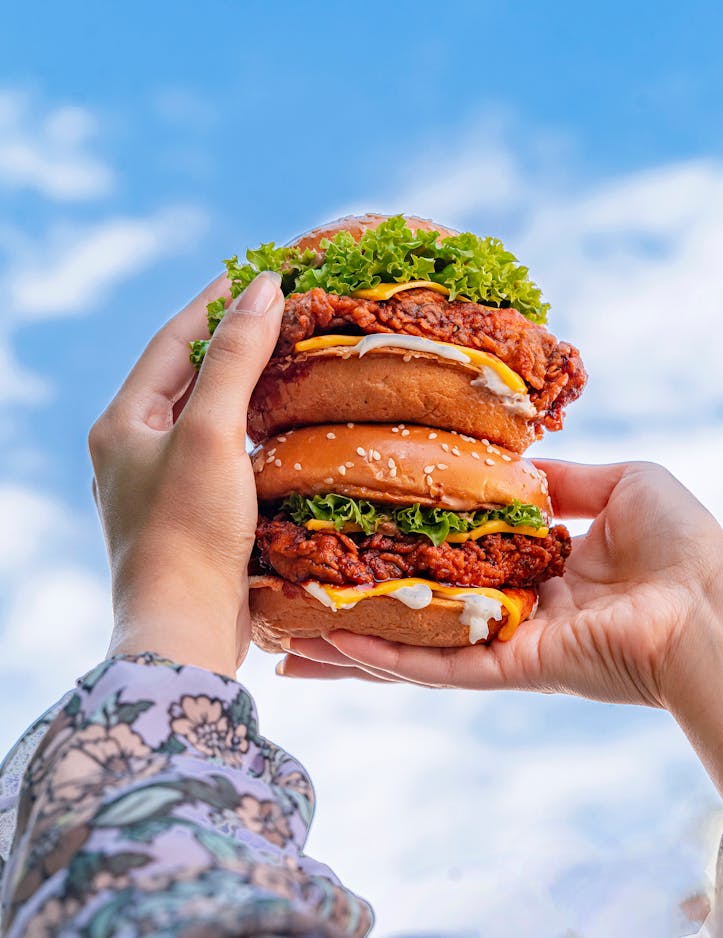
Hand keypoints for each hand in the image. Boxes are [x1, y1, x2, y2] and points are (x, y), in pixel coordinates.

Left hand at [89, 271, 283, 676]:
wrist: (185, 630)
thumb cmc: (188, 530)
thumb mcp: (210, 433)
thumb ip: (234, 359)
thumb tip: (263, 288)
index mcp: (121, 423)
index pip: (171, 341)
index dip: (214, 301)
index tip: (257, 269)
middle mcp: (132, 449)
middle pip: (186, 376)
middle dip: (231, 340)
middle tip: (280, 308)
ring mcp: (159, 484)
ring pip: (205, 416)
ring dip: (242, 385)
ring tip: (287, 356)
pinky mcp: (188, 515)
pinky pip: (220, 453)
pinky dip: (249, 429)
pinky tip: (280, 425)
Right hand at [279, 461, 722, 792]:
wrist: (712, 602)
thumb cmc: (680, 542)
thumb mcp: (620, 484)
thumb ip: (560, 480)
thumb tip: (513, 466)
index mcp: (536, 566)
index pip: (449, 559)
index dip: (399, 549)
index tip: (348, 535)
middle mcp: (511, 609)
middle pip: (417, 607)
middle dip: (353, 608)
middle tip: (289, 602)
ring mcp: (505, 642)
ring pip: (412, 644)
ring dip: (348, 642)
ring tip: (284, 637)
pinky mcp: (510, 667)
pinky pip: (436, 663)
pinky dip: (385, 654)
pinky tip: (331, 640)